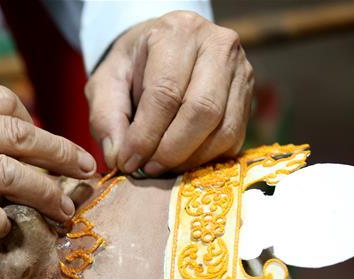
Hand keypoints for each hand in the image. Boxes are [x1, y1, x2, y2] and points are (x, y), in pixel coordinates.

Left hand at [86, 11, 253, 175]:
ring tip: (161, 168)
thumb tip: (119, 157)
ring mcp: (240, 70)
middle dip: (171, 150)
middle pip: (203, 110)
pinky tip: (181, 162)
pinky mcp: (248, 96)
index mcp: (177, 33)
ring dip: (190, 159)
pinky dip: (206, 159)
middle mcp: (217, 45)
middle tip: (147, 170)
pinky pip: (234, 138)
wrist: (162, 49)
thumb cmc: (132, 67)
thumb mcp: (105, 83)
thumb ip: (105, 118)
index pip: (165, 93)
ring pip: (223, 129)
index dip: (146, 135)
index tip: (127, 162)